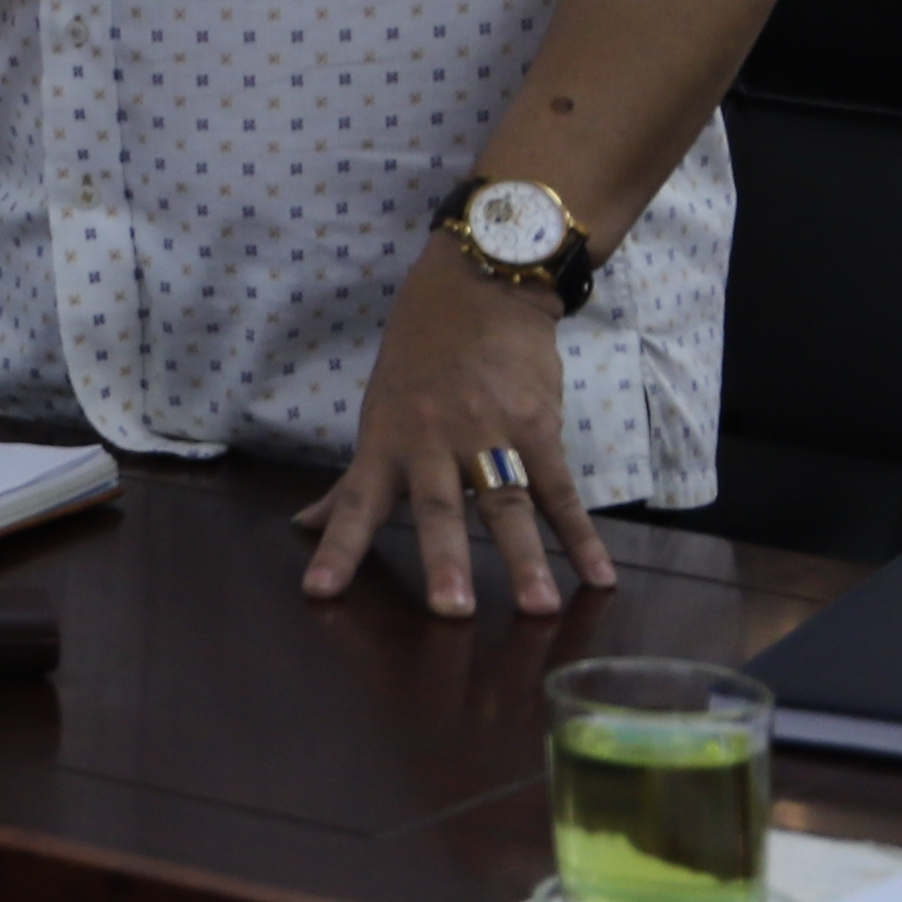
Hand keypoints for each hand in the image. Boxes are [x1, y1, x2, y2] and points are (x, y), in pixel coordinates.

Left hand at [301, 237, 606, 615]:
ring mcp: (490, 433)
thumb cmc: (419, 359)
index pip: (356, 503)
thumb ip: (350, 483)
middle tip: (450, 612)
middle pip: (440, 508)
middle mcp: (434, 442)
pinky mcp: (538, 427)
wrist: (479, 288)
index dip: (338, 547)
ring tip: (537, 609)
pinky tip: (599, 579)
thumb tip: (302, 527)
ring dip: (525, 557)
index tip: (319, 591)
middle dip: (445, 560)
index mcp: (387, 441)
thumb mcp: (378, 415)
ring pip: (507, 503)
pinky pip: (562, 489)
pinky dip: (581, 536)